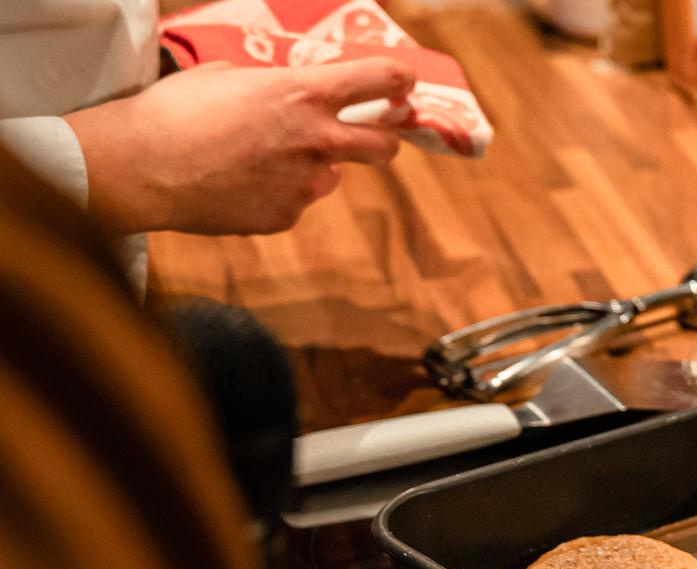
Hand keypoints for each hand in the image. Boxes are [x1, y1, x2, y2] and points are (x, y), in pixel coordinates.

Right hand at [65, 58, 413, 235]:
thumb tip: (280, 90)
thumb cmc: (174, 111)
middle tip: (369, 135)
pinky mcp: (287, 215)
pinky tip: (240, 183)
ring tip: (261, 159)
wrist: (142, 167)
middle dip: (382, 139)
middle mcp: (318, 140)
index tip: (404, 83)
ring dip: (314, 167)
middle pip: (384, 146)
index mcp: (304, 94)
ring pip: (332, 176)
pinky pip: (296, 200)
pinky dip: (278, 192)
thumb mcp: (224, 76)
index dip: (399, 80)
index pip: (379, 80)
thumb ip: (269, 85)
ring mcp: (306, 183)